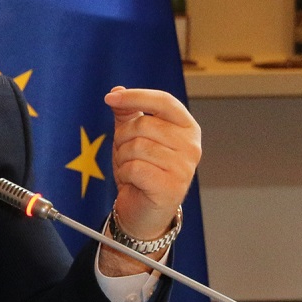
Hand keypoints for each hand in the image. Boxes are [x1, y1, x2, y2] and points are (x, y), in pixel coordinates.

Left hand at [100, 86, 201, 275]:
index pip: (164, 101)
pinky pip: (134, 168)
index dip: (136, 96)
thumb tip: (117, 91)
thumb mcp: (133, 137)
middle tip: (125, 153)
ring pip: (137, 147)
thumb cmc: (141, 170)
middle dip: (123, 138)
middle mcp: (191, 146)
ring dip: (122, 158)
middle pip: (144, 125)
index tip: (110, 98)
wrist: (144, 210)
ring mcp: (184, 167)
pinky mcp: (171, 187)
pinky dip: (124, 174)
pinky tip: (132, 182)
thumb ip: (128, 113)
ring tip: (130, 168)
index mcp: (187, 127)